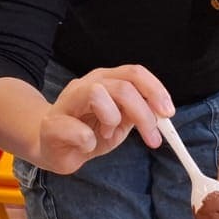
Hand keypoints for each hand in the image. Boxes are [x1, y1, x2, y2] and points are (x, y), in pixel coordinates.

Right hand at [38, 65, 174, 173]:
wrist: (51, 145)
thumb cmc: (87, 131)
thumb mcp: (120, 121)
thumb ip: (138, 113)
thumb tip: (162, 113)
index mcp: (106, 80)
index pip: (135, 73)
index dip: (155, 90)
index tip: (168, 113)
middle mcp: (87, 84)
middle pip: (123, 86)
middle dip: (143, 114)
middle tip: (152, 137)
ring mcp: (68, 101)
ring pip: (98, 94)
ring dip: (111, 120)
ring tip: (107, 134)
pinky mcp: (53, 123)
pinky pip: (78, 130)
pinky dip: (89, 142)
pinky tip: (87, 145)